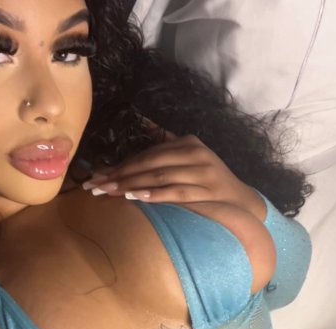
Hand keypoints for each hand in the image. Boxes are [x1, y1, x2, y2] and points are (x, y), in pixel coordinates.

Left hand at [82, 132, 265, 218]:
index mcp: (187, 143)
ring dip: (131, 185)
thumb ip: (167, 141)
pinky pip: (176, 192)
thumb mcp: (191, 157)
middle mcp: (194, 154)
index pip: (147, 154)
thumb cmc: (210, 180)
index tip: (97, 176)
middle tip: (95, 186)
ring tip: (108, 192)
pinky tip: (136, 198)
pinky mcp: (206, 191)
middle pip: (149, 163)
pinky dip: (155, 195)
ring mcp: (202, 172)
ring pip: (159, 177)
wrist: (241, 200)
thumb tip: (142, 121)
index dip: (120, 165)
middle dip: (119, 175)